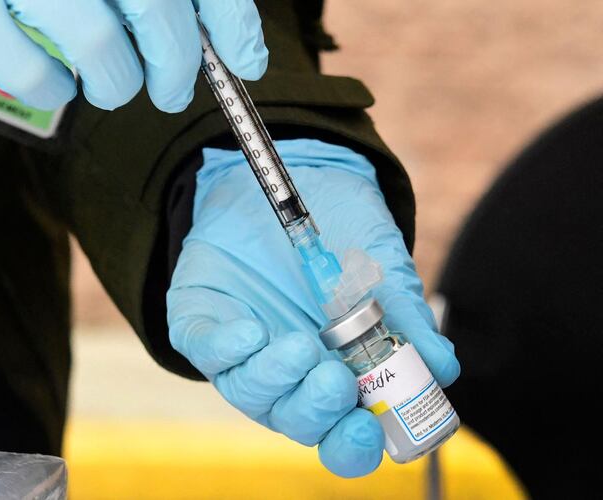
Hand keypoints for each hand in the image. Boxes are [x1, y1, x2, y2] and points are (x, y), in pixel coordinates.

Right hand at [0, 0, 267, 110]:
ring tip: (106, 84)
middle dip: (176, 67)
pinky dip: (53, 89)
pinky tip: (50, 78)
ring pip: (101, 52)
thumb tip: (232, 42)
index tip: (245, 62)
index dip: (231, 19)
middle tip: (169, 91)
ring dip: (114, 83)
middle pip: (158, 12)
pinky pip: (37, 76)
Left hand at [167, 139, 459, 476]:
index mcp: (338, 371)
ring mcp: (244, 350)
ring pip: (250, 391)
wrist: (300, 175)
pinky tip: (251, 333)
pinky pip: (205, 349)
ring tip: (301, 347)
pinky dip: (226, 349)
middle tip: (335, 380)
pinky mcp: (203, 321)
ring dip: (276, 378)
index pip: (342, 431)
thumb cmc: (347, 229)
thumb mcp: (383, 269)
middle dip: (315, 409)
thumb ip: (407, 319)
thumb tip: (443, 370)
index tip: (367, 430)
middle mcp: (289, 371)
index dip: (352, 444)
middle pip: (296, 420)